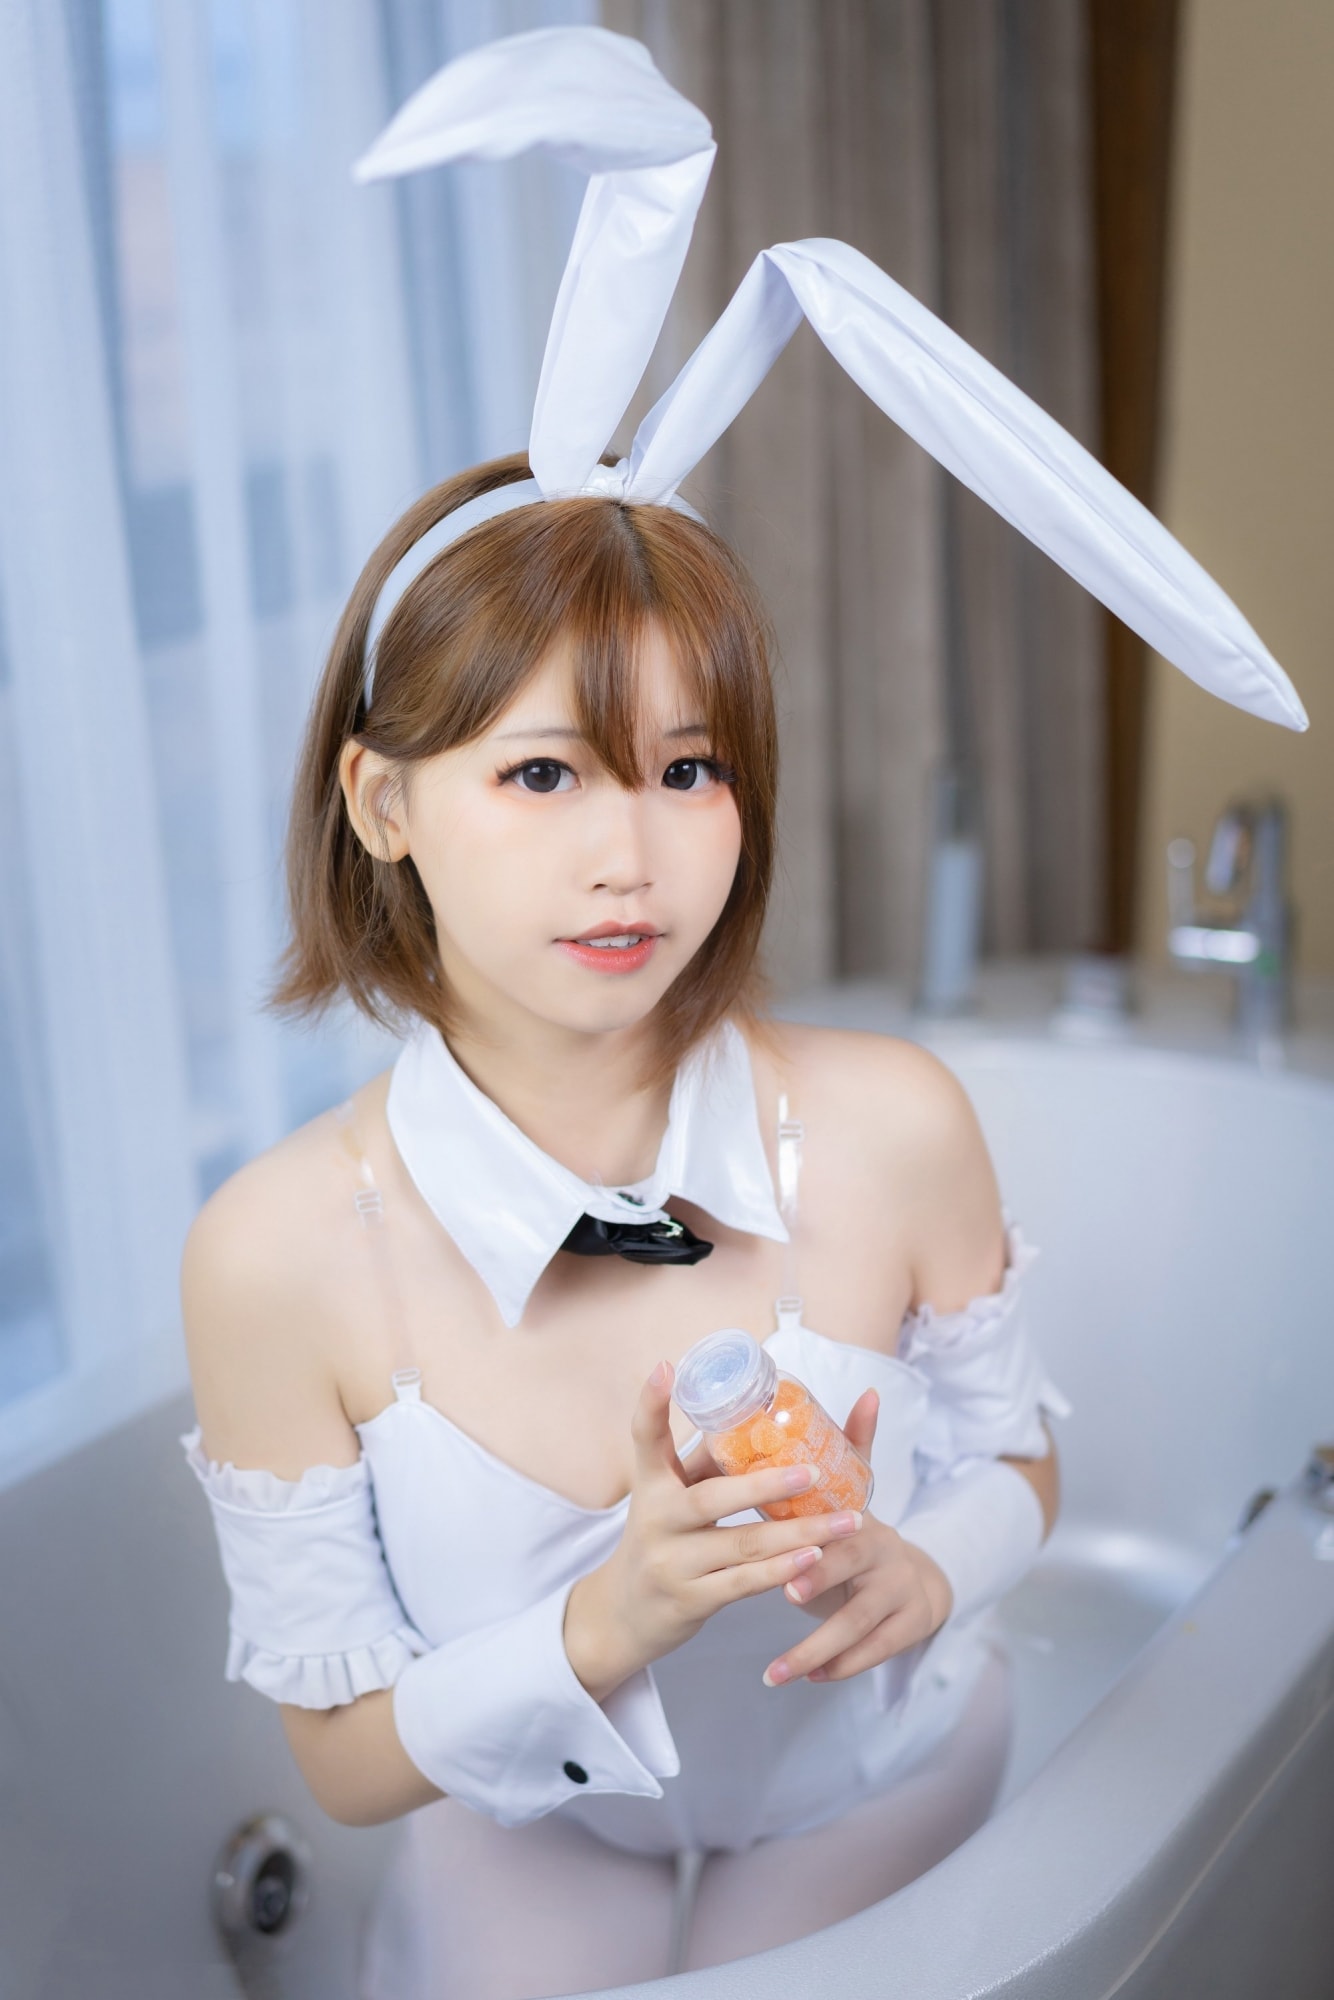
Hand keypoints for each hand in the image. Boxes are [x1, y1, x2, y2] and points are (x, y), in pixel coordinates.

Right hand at [564, 1360, 864, 1701]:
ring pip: (742, 1544)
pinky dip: (781, 1570)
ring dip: (799, 1533)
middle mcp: (655, 1519)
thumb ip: (708, 1466)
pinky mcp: (689, 1600)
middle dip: (766, 1486)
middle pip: (712, 1498)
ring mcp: (671, 1563)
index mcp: (650, 1484)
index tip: (667, 1368)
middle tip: (813, 1472)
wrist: (623, 1614)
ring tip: (846, 1522)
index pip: (644, 1438)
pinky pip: (742, 1583)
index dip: (651, 1403)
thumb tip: (765, 1421)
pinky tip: (814, 1558)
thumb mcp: (671, 1499)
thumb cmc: (664, 1540)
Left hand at [761, 1388, 952, 1687]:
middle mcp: (885, 1557)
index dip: (817, 1555)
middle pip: (852, 1582)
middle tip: (784, 1604)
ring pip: (858, 1629)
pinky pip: (872, 1653)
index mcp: (864, 1521)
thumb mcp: (857, 1492)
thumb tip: (870, 1391)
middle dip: (817, 1597)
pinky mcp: (908, 1630)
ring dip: (814, 1652)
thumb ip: (852, 1447)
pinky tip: (807, 1678)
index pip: (840, 1536)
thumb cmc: (860, 1535)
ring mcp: (899, 1596)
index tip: (784, 1574)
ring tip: (774, 1673)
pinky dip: (839, 1668)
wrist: (918, 1578)